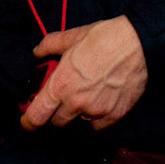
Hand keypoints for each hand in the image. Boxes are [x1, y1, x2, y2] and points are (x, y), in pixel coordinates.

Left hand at [20, 15, 148, 132]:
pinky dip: (97, 118)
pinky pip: (99, 125)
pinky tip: (100, 102)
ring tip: (86, 95)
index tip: (27, 122)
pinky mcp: (114, 115)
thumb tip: (38, 52)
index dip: (28, 122)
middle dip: (55, 113)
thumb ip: (49, 46)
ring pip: (79, 123)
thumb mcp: (70, 37)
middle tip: (62, 98)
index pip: (36, 116)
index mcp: (60, 86)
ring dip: (78, 114)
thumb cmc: (103, 39)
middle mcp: (76, 104)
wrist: (137, 44)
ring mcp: (96, 112)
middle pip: (57, 122)